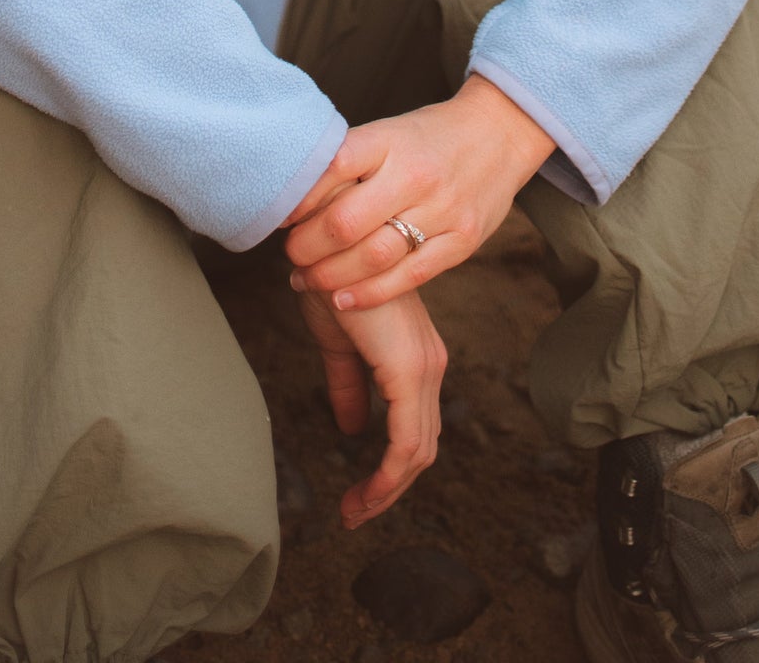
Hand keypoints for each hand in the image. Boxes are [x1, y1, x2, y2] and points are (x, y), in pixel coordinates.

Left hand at [284, 74, 555, 311]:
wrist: (501, 132)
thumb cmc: (429, 136)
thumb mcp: (388, 133)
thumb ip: (349, 162)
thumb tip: (294, 199)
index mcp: (390, 140)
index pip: (332, 168)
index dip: (299, 198)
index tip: (279, 215)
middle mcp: (416, 175)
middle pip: (346, 222)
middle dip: (307, 247)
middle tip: (290, 254)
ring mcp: (443, 210)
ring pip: (374, 256)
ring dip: (331, 275)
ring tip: (306, 279)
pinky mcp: (462, 241)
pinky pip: (409, 276)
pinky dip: (369, 293)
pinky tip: (342, 299)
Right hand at [295, 279, 446, 527]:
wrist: (329, 245)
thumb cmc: (332, 282)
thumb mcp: (337, 344)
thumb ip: (349, 385)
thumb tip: (352, 429)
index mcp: (415, 360)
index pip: (415, 430)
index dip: (390, 469)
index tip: (358, 497)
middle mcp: (429, 367)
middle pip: (421, 448)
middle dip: (389, 489)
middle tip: (353, 513)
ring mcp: (424, 369)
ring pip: (418, 451)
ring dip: (387, 490)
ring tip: (353, 511)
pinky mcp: (409, 371)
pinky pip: (407, 441)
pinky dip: (388, 475)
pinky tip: (364, 492)